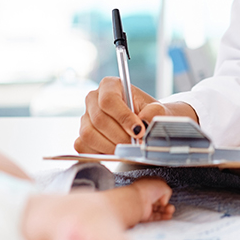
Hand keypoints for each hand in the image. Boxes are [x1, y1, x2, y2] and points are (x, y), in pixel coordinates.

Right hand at [74, 77, 198, 153]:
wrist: (146, 126)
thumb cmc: (149, 115)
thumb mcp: (157, 110)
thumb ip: (154, 112)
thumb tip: (145, 120)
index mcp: (109, 85)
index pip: (109, 100)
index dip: (123, 117)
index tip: (138, 131)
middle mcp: (93, 99)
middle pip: (99, 120)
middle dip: (120, 136)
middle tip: (136, 144)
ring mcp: (85, 118)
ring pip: (89, 135)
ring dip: (111, 147)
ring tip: (128, 149)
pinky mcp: (82, 135)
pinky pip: (83, 147)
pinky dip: (100, 153)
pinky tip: (116, 151)